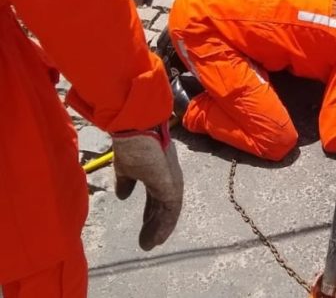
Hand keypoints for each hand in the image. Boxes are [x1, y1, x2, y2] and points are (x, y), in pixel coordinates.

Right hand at [111, 122, 183, 250]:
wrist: (136, 131)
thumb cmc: (131, 145)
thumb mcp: (126, 168)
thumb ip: (126, 182)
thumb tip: (122, 196)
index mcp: (158, 173)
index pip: (156, 198)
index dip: (150, 213)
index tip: (145, 227)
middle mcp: (169, 178)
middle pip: (163, 207)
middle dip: (154, 224)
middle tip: (147, 242)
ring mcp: (172, 182)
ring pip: (168, 211)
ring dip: (159, 229)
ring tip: (149, 245)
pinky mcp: (172, 186)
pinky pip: (171, 210)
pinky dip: (165, 225)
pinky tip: (157, 238)